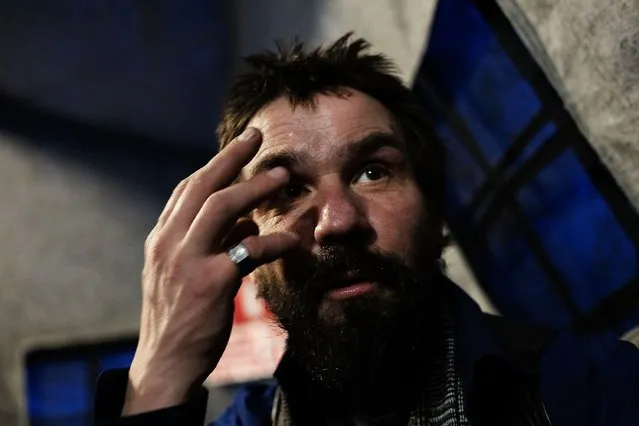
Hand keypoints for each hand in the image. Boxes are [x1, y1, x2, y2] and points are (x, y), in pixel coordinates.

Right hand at [122, 128, 297, 414]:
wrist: (165, 362)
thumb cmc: (179, 316)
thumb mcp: (182, 273)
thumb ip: (209, 243)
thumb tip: (246, 221)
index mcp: (161, 238)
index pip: (186, 190)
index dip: (214, 165)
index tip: (238, 147)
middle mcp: (169, 243)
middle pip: (202, 186)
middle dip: (231, 157)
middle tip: (257, 136)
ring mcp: (187, 261)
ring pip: (221, 208)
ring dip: (254, 187)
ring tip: (281, 176)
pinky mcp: (210, 284)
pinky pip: (247, 250)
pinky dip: (272, 240)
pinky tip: (291, 238)